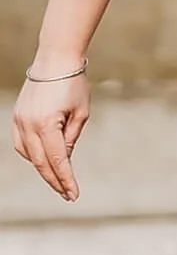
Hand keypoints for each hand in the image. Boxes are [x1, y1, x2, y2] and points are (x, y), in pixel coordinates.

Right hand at [11, 64, 90, 200]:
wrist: (54, 60)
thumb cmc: (73, 85)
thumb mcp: (80, 114)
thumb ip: (70, 139)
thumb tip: (64, 160)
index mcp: (46, 124)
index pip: (58, 160)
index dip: (66, 180)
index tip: (74, 195)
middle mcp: (28, 124)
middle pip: (41, 162)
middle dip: (55, 180)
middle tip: (68, 195)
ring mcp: (19, 120)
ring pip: (28, 155)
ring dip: (43, 169)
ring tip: (58, 181)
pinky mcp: (17, 116)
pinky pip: (20, 143)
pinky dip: (32, 155)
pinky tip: (44, 162)